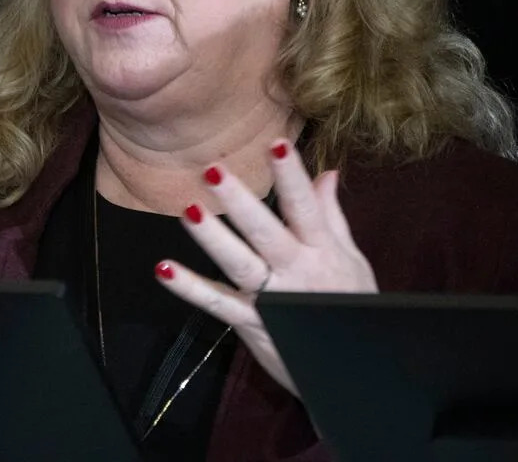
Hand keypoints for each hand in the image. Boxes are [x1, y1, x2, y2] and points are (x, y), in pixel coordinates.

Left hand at [155, 140, 377, 396]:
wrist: (354, 372)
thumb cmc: (350, 305)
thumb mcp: (351, 259)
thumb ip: (331, 215)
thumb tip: (326, 172)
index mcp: (321, 251)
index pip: (306, 207)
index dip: (292, 176)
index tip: (276, 144)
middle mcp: (297, 272)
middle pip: (266, 233)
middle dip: (240, 203)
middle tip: (213, 170)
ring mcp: (274, 299)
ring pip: (240, 265)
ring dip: (213, 239)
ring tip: (189, 212)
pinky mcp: (253, 324)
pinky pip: (217, 304)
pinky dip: (190, 288)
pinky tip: (163, 269)